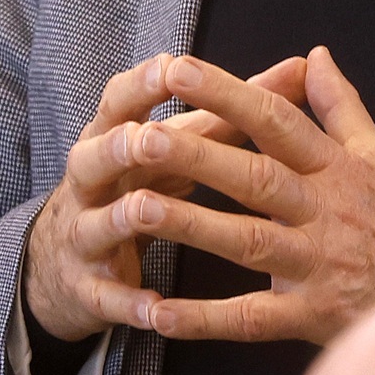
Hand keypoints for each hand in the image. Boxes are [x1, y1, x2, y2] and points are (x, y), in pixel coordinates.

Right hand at [23, 52, 308, 341]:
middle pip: (97, 156)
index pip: (119, 101)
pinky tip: (155, 308)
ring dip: (122, 216)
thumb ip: (235, 108)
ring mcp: (84, 235)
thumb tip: (302, 66)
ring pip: (97, 222)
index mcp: (113, 137)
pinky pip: (106, 296)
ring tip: (144, 210)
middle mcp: (91, 181)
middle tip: (147, 138)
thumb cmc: (143, 182)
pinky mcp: (88, 288)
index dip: (143, 84)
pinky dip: (129, 301)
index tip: (172, 65)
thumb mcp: (181, 144)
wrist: (71, 261)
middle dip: (121, 146)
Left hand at [116, 45, 374, 345]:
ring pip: (245, 242)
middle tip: (142, 135)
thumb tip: (316, 55)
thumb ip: (342, 108)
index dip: (228, 94)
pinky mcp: (311, 317)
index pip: (277, 122)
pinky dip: (203, 319)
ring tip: (135, 210)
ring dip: (190, 227)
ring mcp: (316, 266)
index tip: (181, 70)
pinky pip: (250, 320)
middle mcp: (324, 212)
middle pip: (253, 178)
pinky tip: (156, 313)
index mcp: (337, 169)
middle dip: (196, 155)